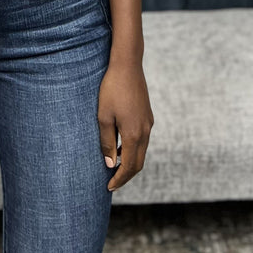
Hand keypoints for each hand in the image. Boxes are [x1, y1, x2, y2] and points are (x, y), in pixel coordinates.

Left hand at [97, 59, 152, 190]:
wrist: (127, 65)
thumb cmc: (112, 90)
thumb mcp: (104, 117)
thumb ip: (107, 142)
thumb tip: (110, 164)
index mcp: (134, 134)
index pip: (130, 166)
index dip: (120, 179)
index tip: (109, 187)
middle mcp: (145, 131)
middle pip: (139, 163)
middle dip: (126, 175)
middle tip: (112, 182)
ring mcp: (148, 123)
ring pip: (142, 151)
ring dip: (130, 161)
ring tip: (114, 167)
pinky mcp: (147, 115)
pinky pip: (142, 139)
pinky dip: (133, 149)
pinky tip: (120, 146)